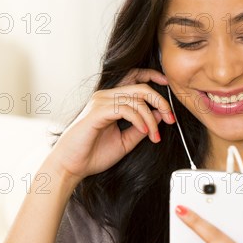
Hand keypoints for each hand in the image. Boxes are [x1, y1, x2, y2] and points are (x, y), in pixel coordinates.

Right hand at [47, 68, 174, 183]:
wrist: (71, 167)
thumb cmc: (93, 154)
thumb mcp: (125, 141)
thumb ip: (141, 127)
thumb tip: (159, 114)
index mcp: (111, 100)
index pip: (133, 77)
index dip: (152, 76)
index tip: (167, 84)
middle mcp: (105, 97)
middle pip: (141, 87)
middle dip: (160, 102)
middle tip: (170, 119)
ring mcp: (100, 102)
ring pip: (136, 99)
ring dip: (151, 118)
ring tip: (154, 135)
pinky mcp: (97, 111)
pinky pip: (126, 109)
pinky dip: (139, 119)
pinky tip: (144, 131)